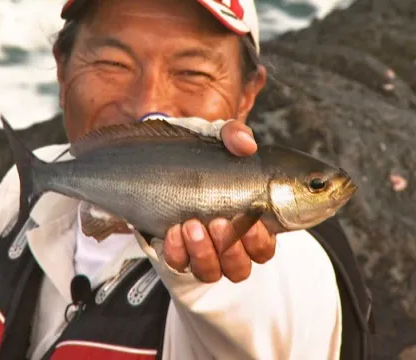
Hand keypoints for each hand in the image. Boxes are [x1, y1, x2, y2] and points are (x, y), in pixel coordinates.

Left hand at [163, 121, 276, 282]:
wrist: (151, 161)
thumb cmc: (194, 154)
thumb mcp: (214, 138)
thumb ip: (234, 135)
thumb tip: (246, 144)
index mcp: (246, 222)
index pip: (264, 248)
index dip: (260, 241)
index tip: (251, 218)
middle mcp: (226, 244)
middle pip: (240, 268)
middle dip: (231, 248)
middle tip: (218, 221)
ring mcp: (200, 251)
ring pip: (211, 272)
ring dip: (204, 253)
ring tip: (191, 225)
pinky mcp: (174, 252)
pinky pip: (179, 264)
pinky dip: (178, 251)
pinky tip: (173, 231)